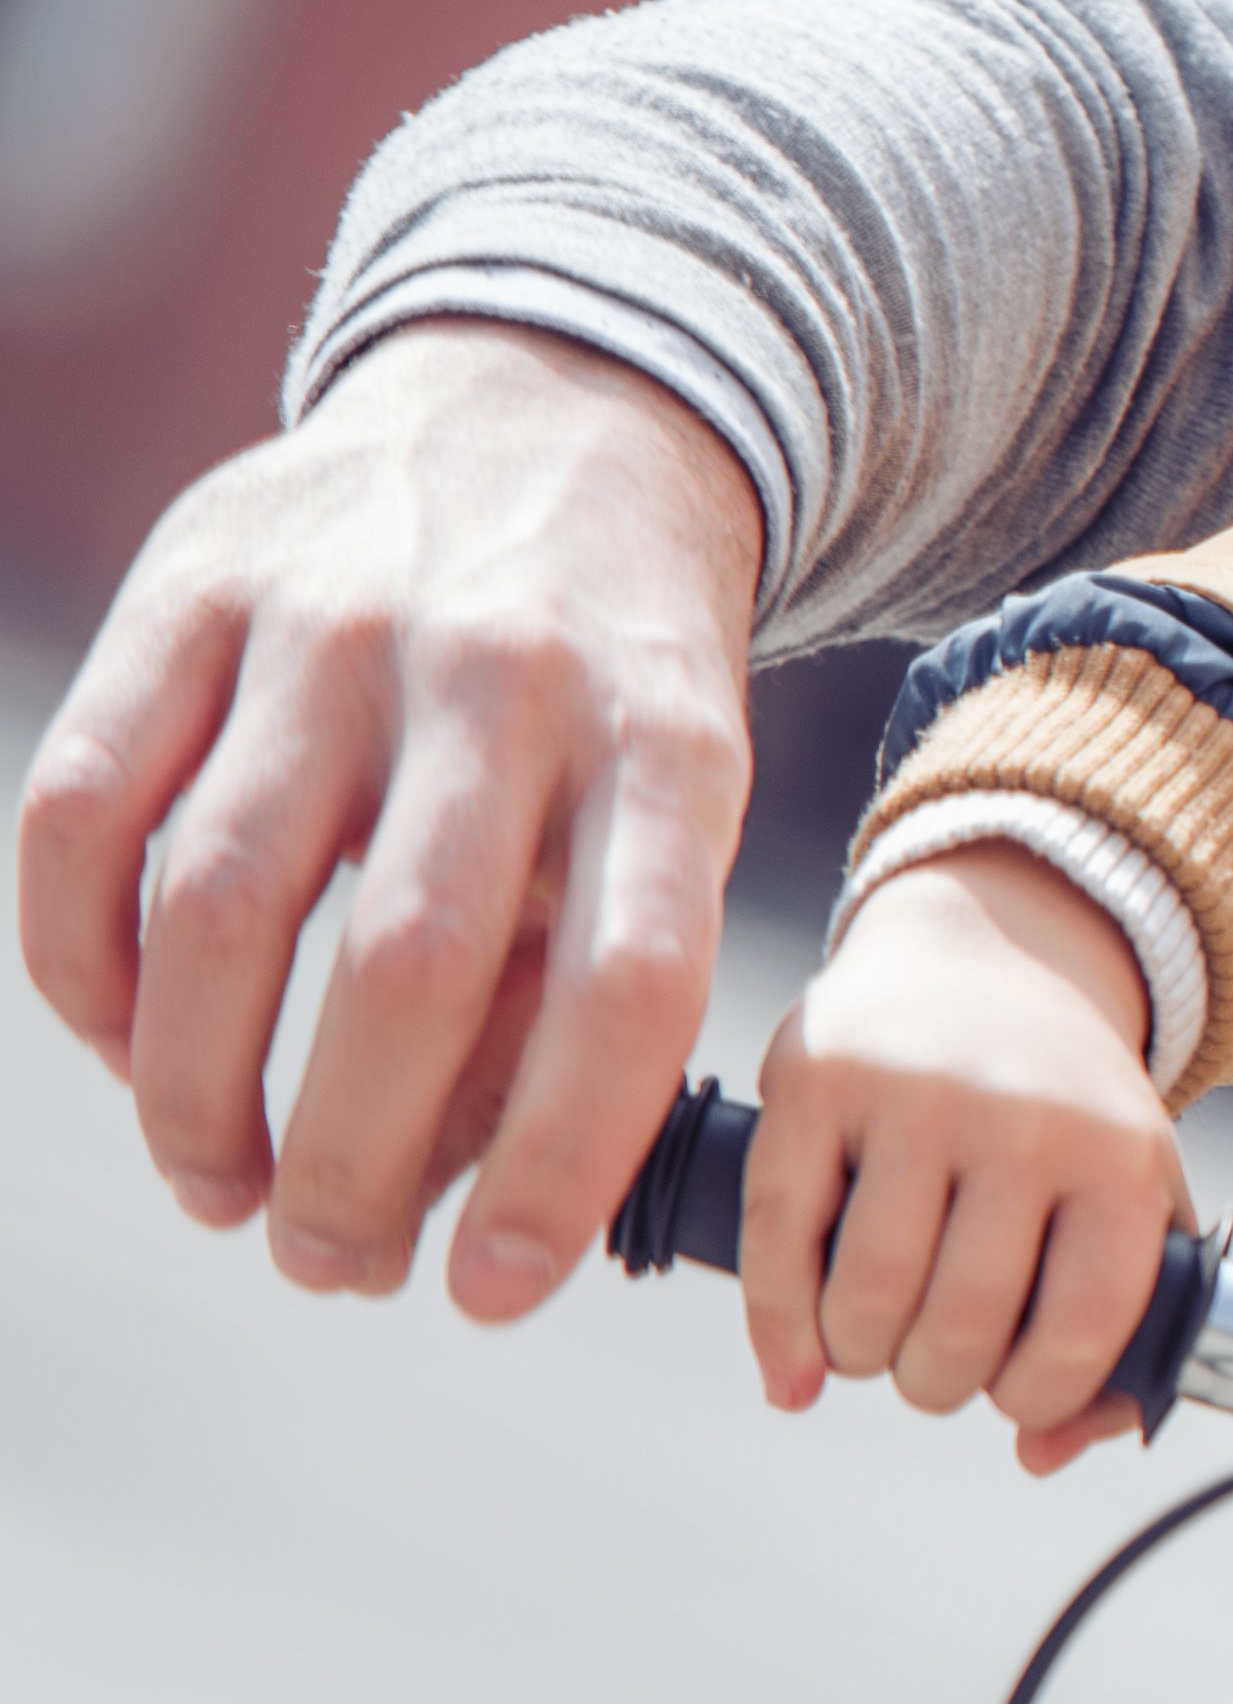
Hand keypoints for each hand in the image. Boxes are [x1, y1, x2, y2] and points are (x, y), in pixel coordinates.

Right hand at [17, 318, 761, 1315]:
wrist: (560, 411)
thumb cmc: (621, 677)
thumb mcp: (678, 799)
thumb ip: (585, 976)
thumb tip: (457, 1190)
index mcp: (670, 743)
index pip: (628, 986)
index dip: (553, 1162)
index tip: (489, 1292)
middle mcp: (504, 677)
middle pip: (403, 969)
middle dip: (348, 1161)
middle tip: (330, 1266)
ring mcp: (334, 623)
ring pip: (220, 905)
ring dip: (196, 1090)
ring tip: (219, 1187)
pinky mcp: (189, 587)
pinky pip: (86, 810)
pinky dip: (83, 964)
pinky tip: (122, 1048)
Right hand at [741, 848, 1184, 1471]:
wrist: (992, 956)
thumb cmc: (1068, 1117)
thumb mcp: (1132, 1202)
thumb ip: (1122, 1339)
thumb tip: (1041, 1453)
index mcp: (1118, 1158)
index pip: (1085, 1326)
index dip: (1039, 1394)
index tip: (1013, 1396)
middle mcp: (1022, 1120)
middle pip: (962, 1325)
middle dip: (937, 1383)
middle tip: (929, 1369)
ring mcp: (915, 1093)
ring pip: (867, 1295)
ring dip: (859, 1356)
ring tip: (871, 1343)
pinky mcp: (816, 1077)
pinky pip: (777, 1237)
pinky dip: (778, 1328)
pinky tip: (793, 1365)